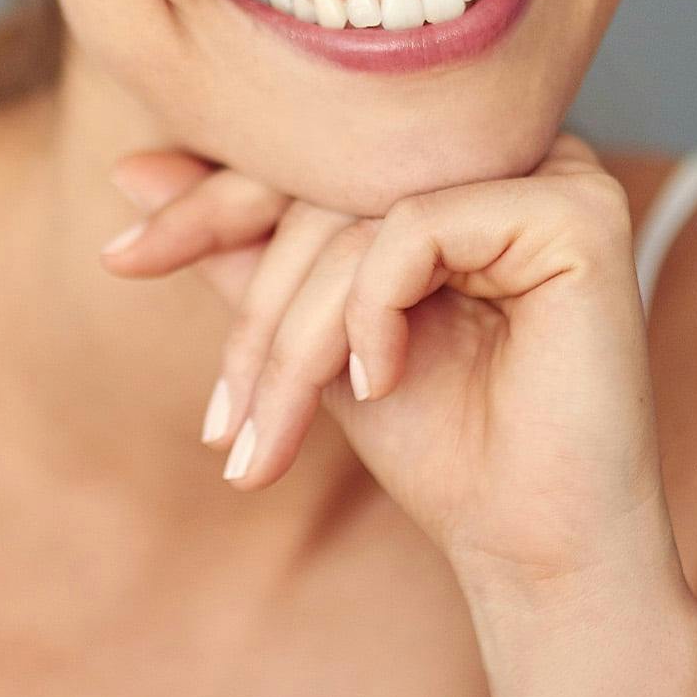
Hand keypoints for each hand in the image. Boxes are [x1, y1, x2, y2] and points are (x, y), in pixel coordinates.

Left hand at [101, 132, 691, 615]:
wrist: (533, 549)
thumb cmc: (438, 442)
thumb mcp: (313, 336)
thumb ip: (241, 250)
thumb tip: (132, 170)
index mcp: (453, 162)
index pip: (309, 156)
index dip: (209, 205)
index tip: (121, 255)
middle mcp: (506, 146)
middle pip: (327, 186)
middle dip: (256, 314)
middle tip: (222, 425)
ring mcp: (553, 168)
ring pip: (359, 214)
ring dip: (294, 337)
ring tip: (271, 437)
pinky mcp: (575, 209)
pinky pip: (413, 228)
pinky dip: (368, 312)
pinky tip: (378, 381)